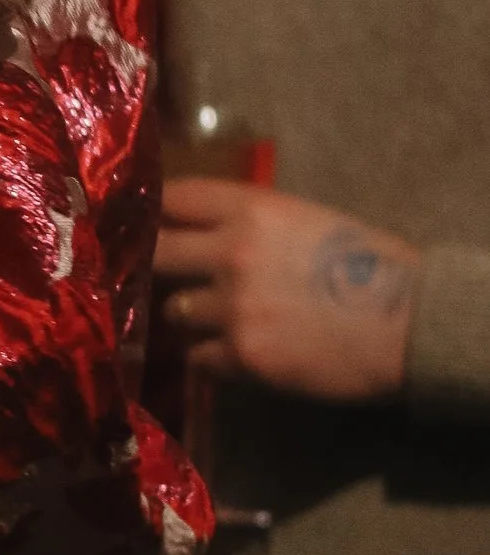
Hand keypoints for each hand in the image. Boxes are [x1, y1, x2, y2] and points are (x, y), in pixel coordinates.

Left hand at [156, 178, 416, 399]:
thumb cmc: (370, 268)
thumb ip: (252, 223)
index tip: (144, 221)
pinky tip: (238, 353)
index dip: (155, 210)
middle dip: (156, 265)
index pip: (176, 197)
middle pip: (157, 253)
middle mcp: (231, 252)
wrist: (410, 326)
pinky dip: (212, 357)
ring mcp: (232, 307)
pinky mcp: (241, 356)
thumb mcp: (310, 221)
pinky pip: (199, 357)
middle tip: (160, 277)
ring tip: (220, 321)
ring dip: (191, 317)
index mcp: (253, 209)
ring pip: (175, 311)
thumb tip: (205, 233)